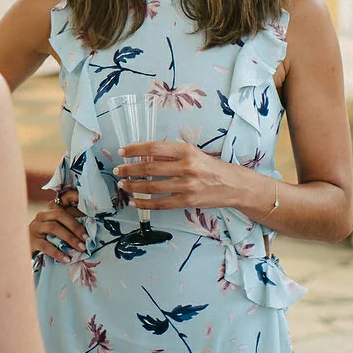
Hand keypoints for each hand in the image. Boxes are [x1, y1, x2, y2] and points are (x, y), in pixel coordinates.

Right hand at [28, 187, 84, 261]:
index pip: (64, 204)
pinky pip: (46, 245)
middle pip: (59, 215)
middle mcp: (41, 215)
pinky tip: (67, 259)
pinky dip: (58, 252)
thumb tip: (89, 230)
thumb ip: (68, 226)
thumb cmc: (45, 239)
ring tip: (80, 249)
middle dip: (75, 227)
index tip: (89, 225)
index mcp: (50, 210)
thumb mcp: (56, 230)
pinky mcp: (31, 240)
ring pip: (54, 228)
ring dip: (69, 239)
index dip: (77, 212)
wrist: (23, 248)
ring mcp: (35, 227)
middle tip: (86, 240)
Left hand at [114, 141, 255, 212]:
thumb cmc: (210, 167)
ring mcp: (186, 185)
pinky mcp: (187, 201)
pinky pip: (160, 204)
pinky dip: (144, 203)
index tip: (122, 151)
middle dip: (129, 169)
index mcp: (186, 150)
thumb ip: (170, 155)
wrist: (234, 185)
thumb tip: (143, 156)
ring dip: (133, 186)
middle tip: (118, 170)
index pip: (154, 148)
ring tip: (122, 185)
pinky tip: (134, 201)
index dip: (135, 149)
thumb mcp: (192, 154)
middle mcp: (186, 167)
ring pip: (152, 187)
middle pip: (149, 168)